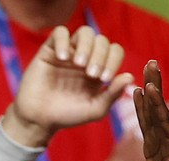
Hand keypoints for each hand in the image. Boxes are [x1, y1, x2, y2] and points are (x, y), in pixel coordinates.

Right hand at [7, 25, 131, 146]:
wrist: (39, 120)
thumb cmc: (67, 116)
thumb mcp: (95, 109)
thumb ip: (112, 94)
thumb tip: (130, 76)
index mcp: (99, 68)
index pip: (114, 51)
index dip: (113, 61)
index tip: (104, 79)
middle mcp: (85, 58)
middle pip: (101, 41)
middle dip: (100, 56)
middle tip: (91, 74)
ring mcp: (67, 53)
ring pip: (84, 33)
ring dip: (86, 46)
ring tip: (78, 64)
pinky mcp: (49, 51)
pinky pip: (59, 33)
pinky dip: (63, 41)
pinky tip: (63, 57)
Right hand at [133, 61, 168, 160]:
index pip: (163, 120)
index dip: (156, 103)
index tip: (150, 85)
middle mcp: (168, 137)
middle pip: (158, 108)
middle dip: (155, 85)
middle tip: (152, 62)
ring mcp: (160, 140)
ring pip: (151, 112)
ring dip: (148, 92)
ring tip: (143, 73)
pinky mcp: (153, 145)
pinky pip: (145, 124)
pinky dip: (141, 109)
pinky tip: (137, 96)